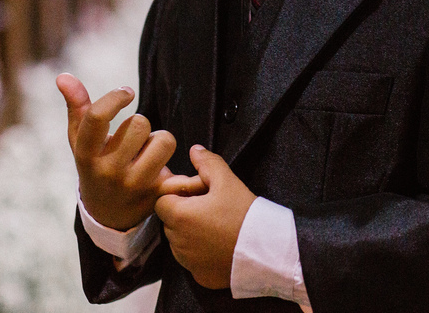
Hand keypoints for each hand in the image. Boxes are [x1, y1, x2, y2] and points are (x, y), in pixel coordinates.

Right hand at [57, 72, 178, 230]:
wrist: (107, 215)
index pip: (97, 117)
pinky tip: (182, 175)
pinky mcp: (156, 196)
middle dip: (141, 124)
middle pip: (139, 124)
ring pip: (163, 141)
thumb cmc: (95, 165)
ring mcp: (133, 186)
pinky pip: (181, 174)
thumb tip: (63, 76)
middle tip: (135, 138)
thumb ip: (77, 107)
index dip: (115, 97)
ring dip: (160, 141)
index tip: (127, 92)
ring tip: (149, 152)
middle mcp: (108, 171)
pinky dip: (188, 173)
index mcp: (86, 155)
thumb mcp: (81, 141)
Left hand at [155, 145, 257, 288]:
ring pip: (180, 242)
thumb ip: (208, 163)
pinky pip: (192, 261)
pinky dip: (201, 253)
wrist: (266, 251)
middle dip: (184, 213)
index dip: (178, 194)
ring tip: (218, 226)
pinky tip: (221, 245)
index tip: (200, 193)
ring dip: (190, 233)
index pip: (162, 200)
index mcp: (179, 216)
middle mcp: (177, 242)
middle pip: (170, 221)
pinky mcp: (199, 276)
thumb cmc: (244, 213)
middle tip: (211, 207)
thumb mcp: (227, 181)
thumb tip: (194, 150)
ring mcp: (187, 262)